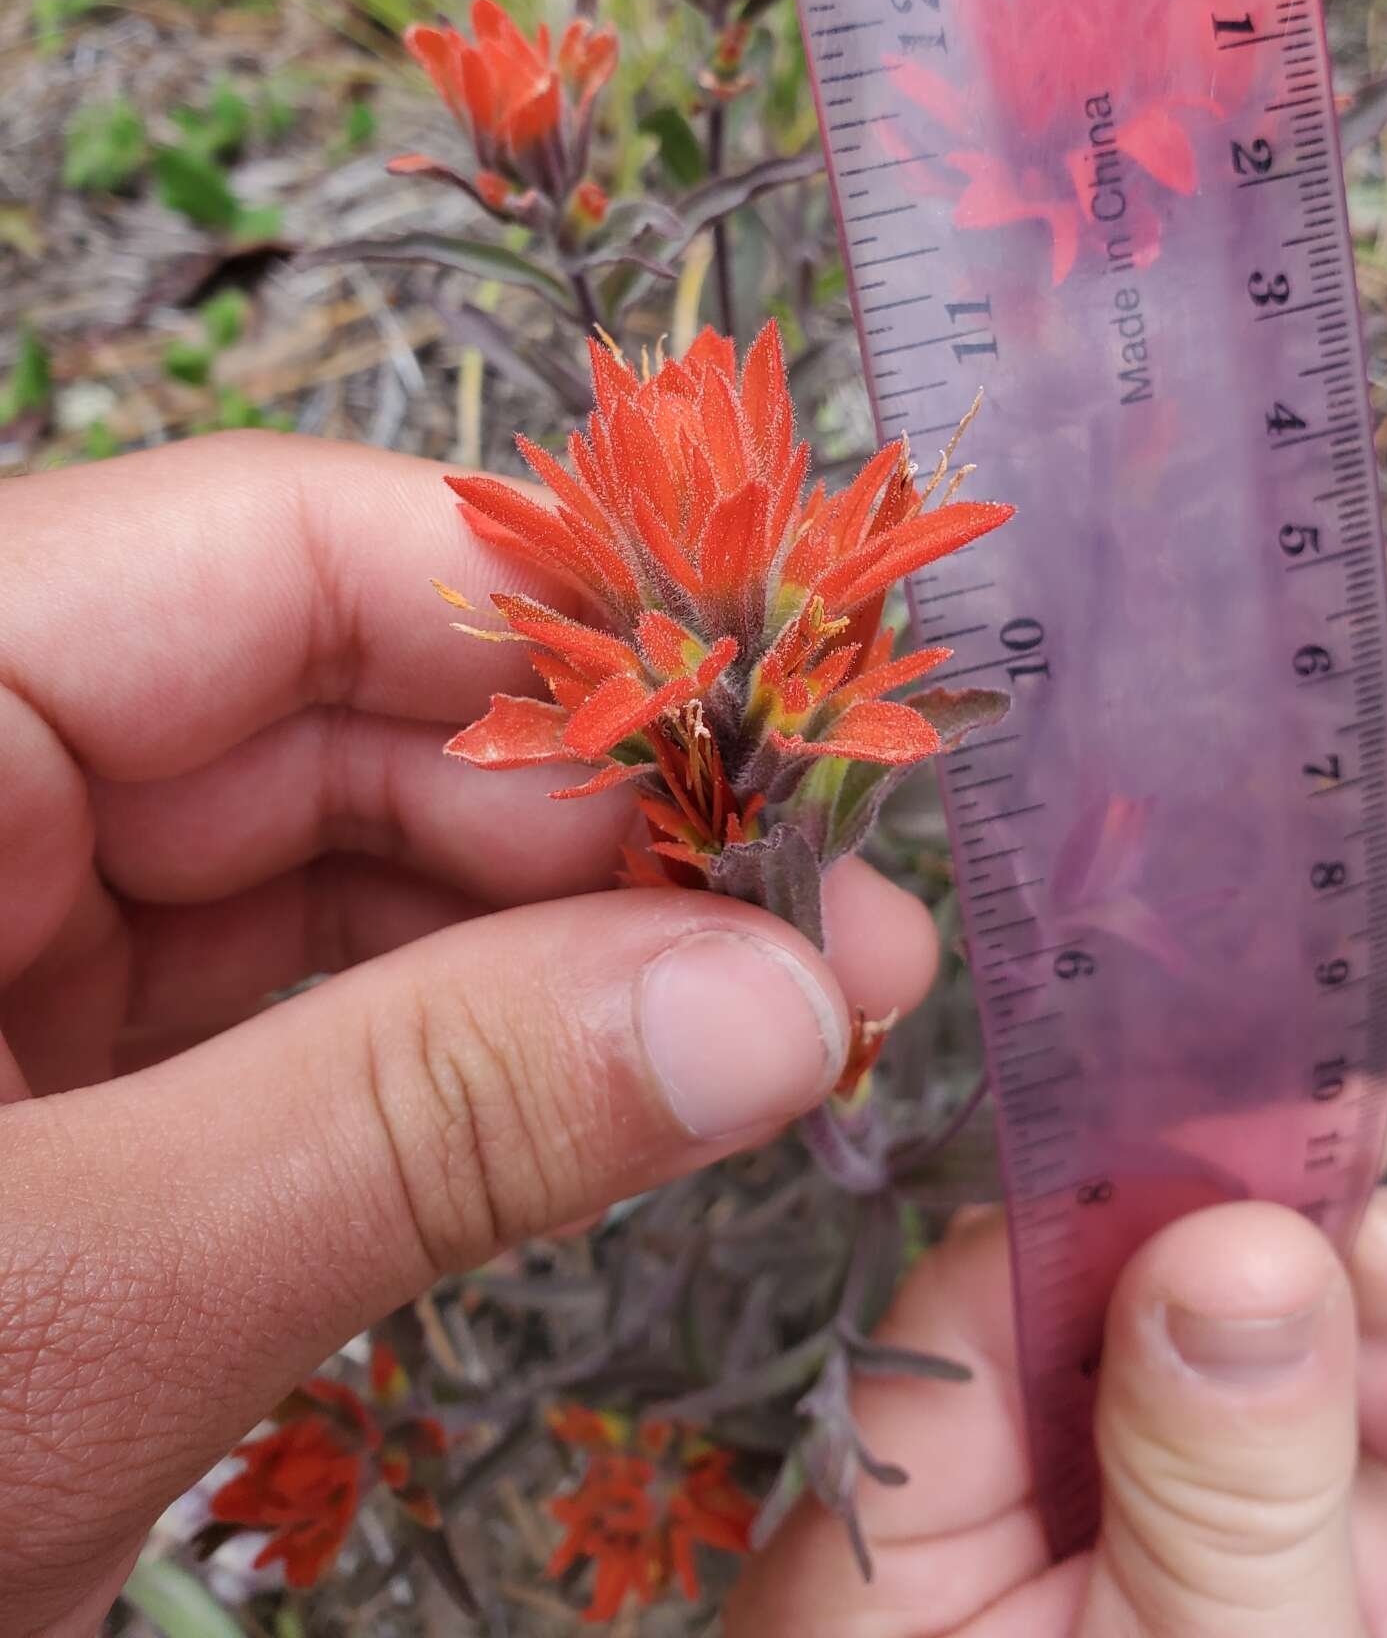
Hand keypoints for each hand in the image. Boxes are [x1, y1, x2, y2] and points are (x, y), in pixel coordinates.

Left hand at [0, 433, 938, 1637]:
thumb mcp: (68, 1316)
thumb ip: (432, 1121)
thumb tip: (778, 998)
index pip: (266, 552)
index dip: (549, 613)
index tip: (773, 711)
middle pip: (338, 703)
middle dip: (597, 810)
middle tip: (828, 919)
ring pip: (342, 858)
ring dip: (565, 936)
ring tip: (780, 1008)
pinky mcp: (50, 1068)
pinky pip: (300, 995)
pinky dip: (467, 1037)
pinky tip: (628, 1068)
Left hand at [730, 1191, 1386, 1636]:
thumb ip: (1222, 1476)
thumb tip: (1241, 1236)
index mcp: (885, 1543)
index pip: (1001, 1282)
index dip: (1164, 1188)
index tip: (1320, 1129)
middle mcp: (934, 1559)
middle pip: (1108, 1341)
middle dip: (1282, 1299)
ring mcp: (1033, 1609)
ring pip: (1194, 1435)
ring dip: (1339, 1422)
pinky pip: (1226, 1535)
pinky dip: (1337, 1528)